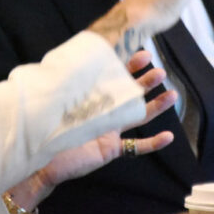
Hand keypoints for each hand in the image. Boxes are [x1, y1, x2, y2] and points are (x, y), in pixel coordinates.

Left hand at [5, 51, 175, 210]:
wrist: (41, 159)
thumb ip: (64, 83)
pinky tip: (169, 136)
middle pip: (131, 94)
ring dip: (156, 106)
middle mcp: (104, 111)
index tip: (142, 54)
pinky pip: (136, 147)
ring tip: (172, 95)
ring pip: (139, 117)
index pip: (114, 77)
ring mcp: (110, 131)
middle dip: (146, 82)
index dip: (129, 66)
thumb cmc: (46, 128)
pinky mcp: (111, 149)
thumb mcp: (56, 101)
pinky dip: (153, 143)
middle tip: (160, 71)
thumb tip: (65, 58)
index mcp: (93, 96)